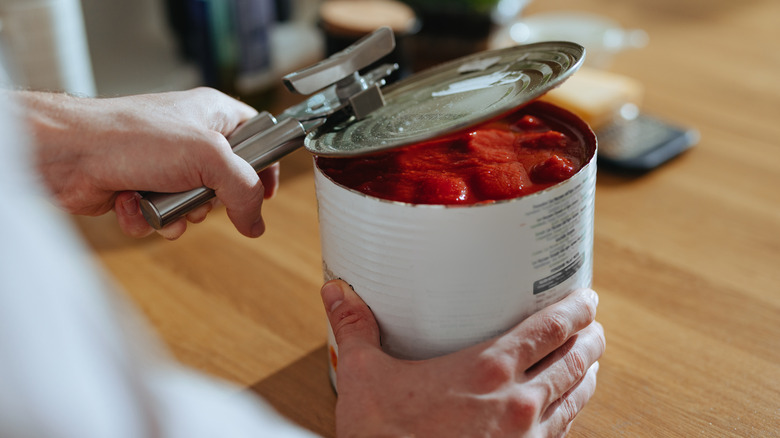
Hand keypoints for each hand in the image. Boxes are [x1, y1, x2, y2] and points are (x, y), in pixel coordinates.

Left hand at [16, 87, 278, 238]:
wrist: (68, 154)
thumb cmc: (130, 136)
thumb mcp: (208, 157)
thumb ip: (244, 189)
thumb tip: (256, 221)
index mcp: (213, 115)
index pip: (257, 137)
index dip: (265, 165)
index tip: (266, 191)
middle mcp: (191, 139)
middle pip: (228, 183)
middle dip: (212, 200)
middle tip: (199, 193)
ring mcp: (166, 165)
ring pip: (195, 207)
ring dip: (179, 214)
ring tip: (160, 199)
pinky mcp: (142, 188)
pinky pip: (163, 217)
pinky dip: (149, 218)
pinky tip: (132, 203)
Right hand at [320, 280, 604, 437]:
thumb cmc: (382, 437)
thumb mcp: (363, 377)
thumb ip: (354, 329)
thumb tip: (335, 292)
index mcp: (487, 370)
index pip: (549, 329)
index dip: (575, 310)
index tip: (587, 299)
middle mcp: (518, 404)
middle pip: (573, 362)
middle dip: (590, 340)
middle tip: (594, 327)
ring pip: (575, 400)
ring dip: (587, 377)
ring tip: (591, 363)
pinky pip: (561, 434)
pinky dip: (571, 415)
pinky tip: (566, 411)